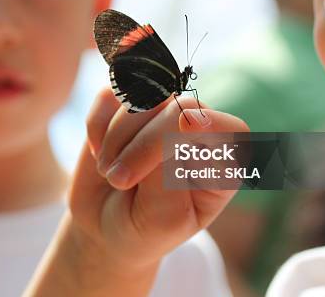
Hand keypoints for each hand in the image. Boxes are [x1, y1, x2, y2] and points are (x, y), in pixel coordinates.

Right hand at [25, 88, 248, 296]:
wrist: (104, 226)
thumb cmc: (143, 229)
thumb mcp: (163, 219)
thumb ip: (167, 175)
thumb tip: (163, 124)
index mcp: (221, 163)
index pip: (228, 130)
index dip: (209, 122)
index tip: (186, 127)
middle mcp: (198, 130)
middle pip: (181, 107)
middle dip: (143, 144)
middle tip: (118, 180)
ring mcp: (162, 112)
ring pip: (142, 98)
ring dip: (116, 139)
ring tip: (111, 174)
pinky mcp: (127, 103)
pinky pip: (110, 97)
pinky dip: (97, 126)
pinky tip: (101, 153)